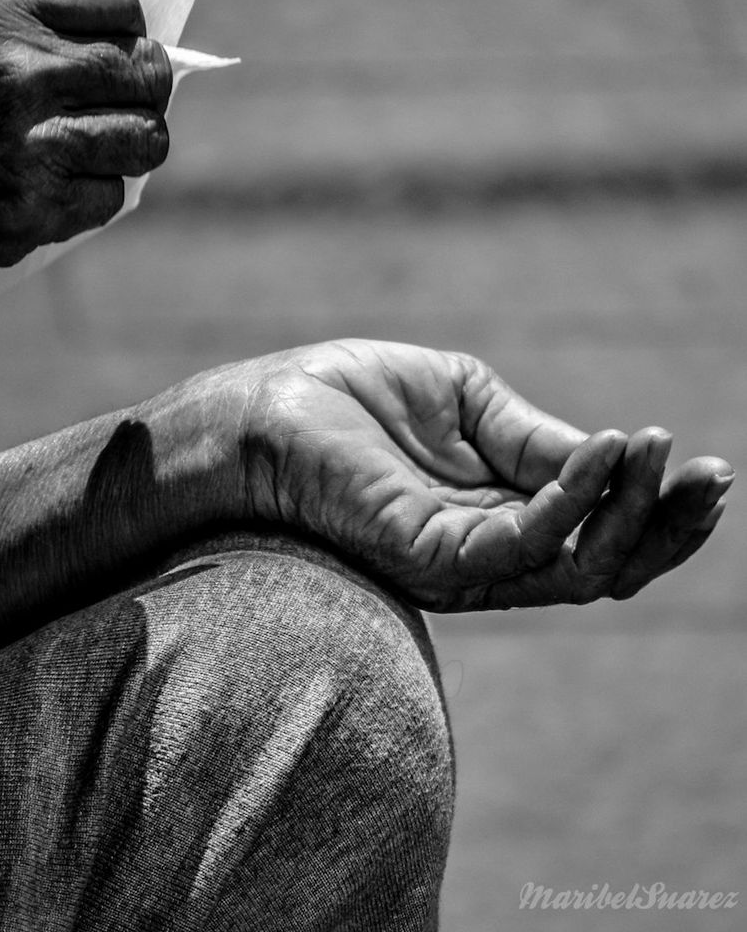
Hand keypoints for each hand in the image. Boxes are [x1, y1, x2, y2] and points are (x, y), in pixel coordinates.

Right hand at [0, 0, 170, 303]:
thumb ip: (11, 41)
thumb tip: (96, 59)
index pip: (117, 2)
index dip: (126, 33)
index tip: (113, 57)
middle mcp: (19, 69)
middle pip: (147, 73)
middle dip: (141, 97)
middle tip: (115, 116)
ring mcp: (30, 144)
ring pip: (145, 142)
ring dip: (127, 154)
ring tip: (90, 159)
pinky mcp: (32, 211)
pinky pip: (110, 199)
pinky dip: (92, 202)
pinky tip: (53, 198)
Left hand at [233, 339, 732, 610]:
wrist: (266, 410)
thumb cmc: (348, 399)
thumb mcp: (465, 399)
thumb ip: (532, 436)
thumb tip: (611, 452)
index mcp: (495, 512)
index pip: (594, 531)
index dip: (652, 501)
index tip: (699, 460)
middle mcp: (486, 551)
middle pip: (603, 566)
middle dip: (666, 526)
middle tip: (714, 476)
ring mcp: (460, 563)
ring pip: (579, 569)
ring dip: (632, 512)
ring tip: (657, 452)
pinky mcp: (432, 558)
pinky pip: (526, 544)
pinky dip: (576, 498)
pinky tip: (602, 447)